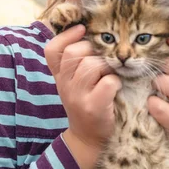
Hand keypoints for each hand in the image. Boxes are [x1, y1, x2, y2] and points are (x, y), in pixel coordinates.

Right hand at [44, 24, 121, 150]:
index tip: (82, 28)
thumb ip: (77, 61)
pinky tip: (117, 88)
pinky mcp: (93, 107)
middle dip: (93, 50)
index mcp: (59, 76)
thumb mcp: (75, 82)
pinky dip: (117, 81)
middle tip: (102, 61)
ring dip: (106, 66)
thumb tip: (88, 31)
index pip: (52, 50)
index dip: (66, 35)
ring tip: (109, 76)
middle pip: (74, 53)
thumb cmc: (87, 104)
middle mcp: (64, 85)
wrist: (89, 140)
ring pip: (92, 65)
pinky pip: (108, 81)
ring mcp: (77, 96)